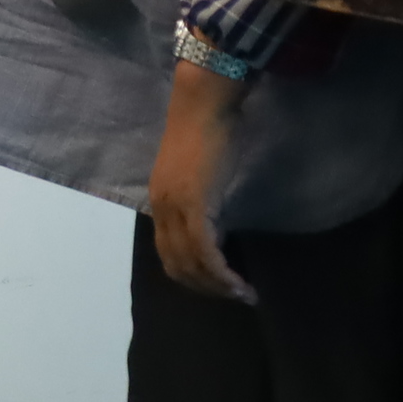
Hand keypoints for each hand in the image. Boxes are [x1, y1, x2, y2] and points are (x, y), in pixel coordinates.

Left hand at [147, 61, 256, 303]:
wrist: (204, 105)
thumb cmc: (208, 132)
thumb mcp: (199, 175)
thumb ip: (201, 201)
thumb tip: (217, 226)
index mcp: (160, 202)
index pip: (169, 253)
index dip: (193, 276)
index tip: (219, 286)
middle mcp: (161, 208)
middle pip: (176, 265)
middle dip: (205, 288)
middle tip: (234, 296)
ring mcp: (174, 207)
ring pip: (191, 263)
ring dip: (217, 286)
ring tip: (242, 294)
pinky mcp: (194, 204)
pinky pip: (205, 251)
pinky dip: (221, 272)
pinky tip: (239, 281)